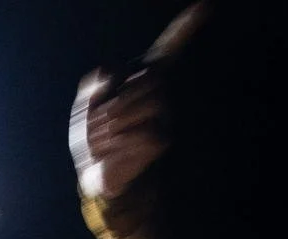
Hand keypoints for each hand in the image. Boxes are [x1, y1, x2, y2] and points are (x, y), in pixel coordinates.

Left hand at [69, 3, 204, 201]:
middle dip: (113, 101)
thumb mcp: (84, 106)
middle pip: (145, 79)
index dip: (184, 29)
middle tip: (99, 122)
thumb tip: (107, 72)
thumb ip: (93, 85)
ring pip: (142, 104)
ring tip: (103, 138)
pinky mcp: (161, 139)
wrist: (97, 173)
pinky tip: (113, 151)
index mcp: (139, 80)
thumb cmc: (92, 137)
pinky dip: (120, 142)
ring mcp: (163, 116)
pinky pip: (141, 131)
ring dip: (112, 123)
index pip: (167, 49)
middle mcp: (157, 94)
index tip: (203, 7)